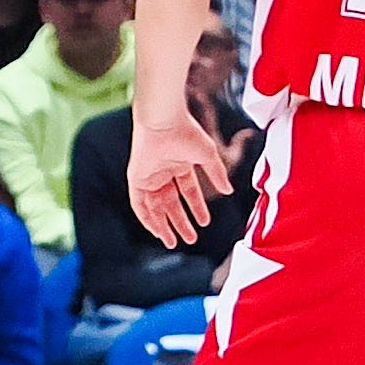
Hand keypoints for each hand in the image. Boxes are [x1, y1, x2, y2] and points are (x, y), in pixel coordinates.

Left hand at [129, 105, 235, 247]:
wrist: (164, 122)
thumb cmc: (186, 133)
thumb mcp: (207, 156)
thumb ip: (217, 174)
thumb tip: (228, 191)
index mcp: (180, 164)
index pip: (188, 191)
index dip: (197, 207)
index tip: (205, 222)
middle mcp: (163, 171)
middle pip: (171, 203)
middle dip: (181, 222)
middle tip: (190, 238)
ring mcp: (149, 175)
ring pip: (155, 207)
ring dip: (163, 225)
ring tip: (173, 242)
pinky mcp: (136, 178)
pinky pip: (139, 204)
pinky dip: (147, 218)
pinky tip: (156, 230)